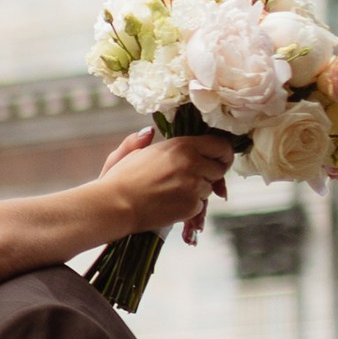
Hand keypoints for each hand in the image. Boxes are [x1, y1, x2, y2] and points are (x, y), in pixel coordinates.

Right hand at [103, 125, 232, 244]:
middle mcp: (192, 163)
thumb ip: (141, 139)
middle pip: (219, 169)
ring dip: (197, 191)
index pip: (220, 145)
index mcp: (181, 146)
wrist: (114, 206)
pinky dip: (189, 206)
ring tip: (174, 192)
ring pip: (208, 189)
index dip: (222, 153)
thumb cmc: (118, 180)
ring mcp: (193, 186)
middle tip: (193, 179)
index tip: (218, 159)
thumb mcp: (128, 152)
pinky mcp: (191, 206)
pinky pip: (199, 206)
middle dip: (209, 174)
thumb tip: (149, 132)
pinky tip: (171, 204)